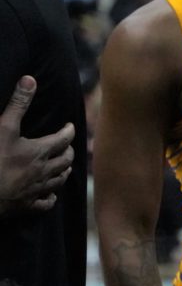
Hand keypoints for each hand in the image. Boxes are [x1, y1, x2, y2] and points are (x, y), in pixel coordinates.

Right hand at [0, 76, 74, 215]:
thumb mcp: (3, 127)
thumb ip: (18, 104)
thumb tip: (30, 79)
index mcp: (39, 152)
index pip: (64, 139)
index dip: (69, 131)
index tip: (70, 126)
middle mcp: (43, 171)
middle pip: (65, 161)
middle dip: (69, 152)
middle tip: (68, 146)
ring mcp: (36, 190)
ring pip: (58, 181)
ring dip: (64, 172)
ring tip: (65, 167)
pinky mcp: (26, 205)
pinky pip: (44, 203)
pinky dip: (50, 198)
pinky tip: (50, 196)